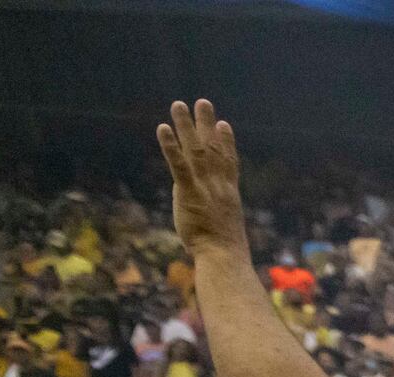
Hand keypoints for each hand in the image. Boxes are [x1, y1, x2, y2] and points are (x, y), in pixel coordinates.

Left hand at [155, 99, 250, 257]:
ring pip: (195, 150)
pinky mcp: (188, 193)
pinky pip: (179, 165)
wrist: (224, 257)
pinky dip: (171, 146)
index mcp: (229, 193)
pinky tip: (163, 128)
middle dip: (207, 124)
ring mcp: (204, 187)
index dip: (227, 142)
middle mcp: (219, 185)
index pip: (229, 162)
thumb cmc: (225, 251)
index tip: (224, 124)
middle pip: (213, 149)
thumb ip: (215, 214)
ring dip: (186, 126)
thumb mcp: (224, 228)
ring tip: (178, 105)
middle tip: (202, 102)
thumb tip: (210, 217)